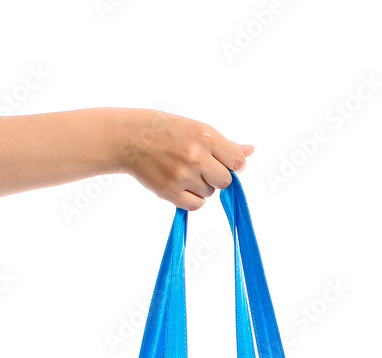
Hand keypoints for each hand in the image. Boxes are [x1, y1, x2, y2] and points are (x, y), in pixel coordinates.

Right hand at [110, 109, 253, 210]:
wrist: (131, 138)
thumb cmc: (167, 131)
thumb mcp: (197, 129)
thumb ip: (225, 144)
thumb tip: (250, 151)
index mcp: (205, 136)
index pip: (237, 162)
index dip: (233, 165)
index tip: (222, 162)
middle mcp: (196, 156)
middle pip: (225, 181)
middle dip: (217, 177)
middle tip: (201, 168)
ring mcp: (183, 175)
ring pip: (209, 193)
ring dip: (201, 187)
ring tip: (184, 172)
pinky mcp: (170, 191)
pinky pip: (196, 205)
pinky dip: (192, 199)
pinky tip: (181, 186)